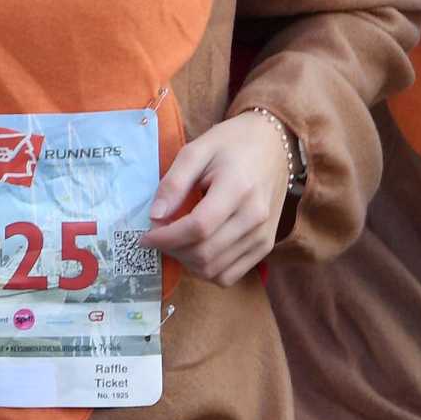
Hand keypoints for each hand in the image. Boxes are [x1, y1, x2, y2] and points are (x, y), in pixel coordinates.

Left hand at [139, 112, 289, 285]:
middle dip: (172, 250)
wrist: (274, 144)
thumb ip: (174, 182)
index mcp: (238, 188)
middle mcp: (255, 217)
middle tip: (160, 235)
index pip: (198, 228)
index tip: (146, 235)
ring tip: (177, 241)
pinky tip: (198, 249)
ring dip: (187, 262)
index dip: (166, 238)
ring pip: (214, 270)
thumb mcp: (197, 150)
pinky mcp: (266, 246)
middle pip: (204, 254)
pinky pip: (229, 275)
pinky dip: (207, 270)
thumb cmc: (233, 143)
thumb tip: (155, 217)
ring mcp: (263, 235)